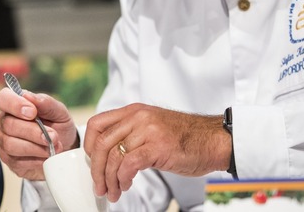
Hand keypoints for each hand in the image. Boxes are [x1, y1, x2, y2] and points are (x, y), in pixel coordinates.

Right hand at [0, 87, 78, 179]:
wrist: (64, 150)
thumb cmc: (58, 126)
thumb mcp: (59, 113)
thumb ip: (46, 103)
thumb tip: (29, 96)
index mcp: (14, 104)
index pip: (3, 98)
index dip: (14, 104)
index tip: (32, 112)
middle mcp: (4, 121)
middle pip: (8, 124)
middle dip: (33, 131)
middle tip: (53, 136)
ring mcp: (3, 141)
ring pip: (10, 144)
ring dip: (35, 147)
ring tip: (53, 147)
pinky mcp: (8, 159)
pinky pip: (16, 160)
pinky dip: (35, 159)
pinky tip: (46, 156)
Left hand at [83, 103, 229, 201]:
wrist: (215, 140)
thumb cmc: (186, 138)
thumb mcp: (152, 126)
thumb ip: (130, 133)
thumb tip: (108, 155)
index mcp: (133, 111)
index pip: (97, 124)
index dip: (88, 145)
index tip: (91, 162)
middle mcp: (138, 117)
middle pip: (101, 143)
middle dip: (96, 169)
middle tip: (99, 185)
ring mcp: (148, 131)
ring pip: (113, 156)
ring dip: (109, 179)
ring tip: (113, 191)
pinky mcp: (158, 147)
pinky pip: (129, 164)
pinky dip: (123, 178)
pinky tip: (126, 185)